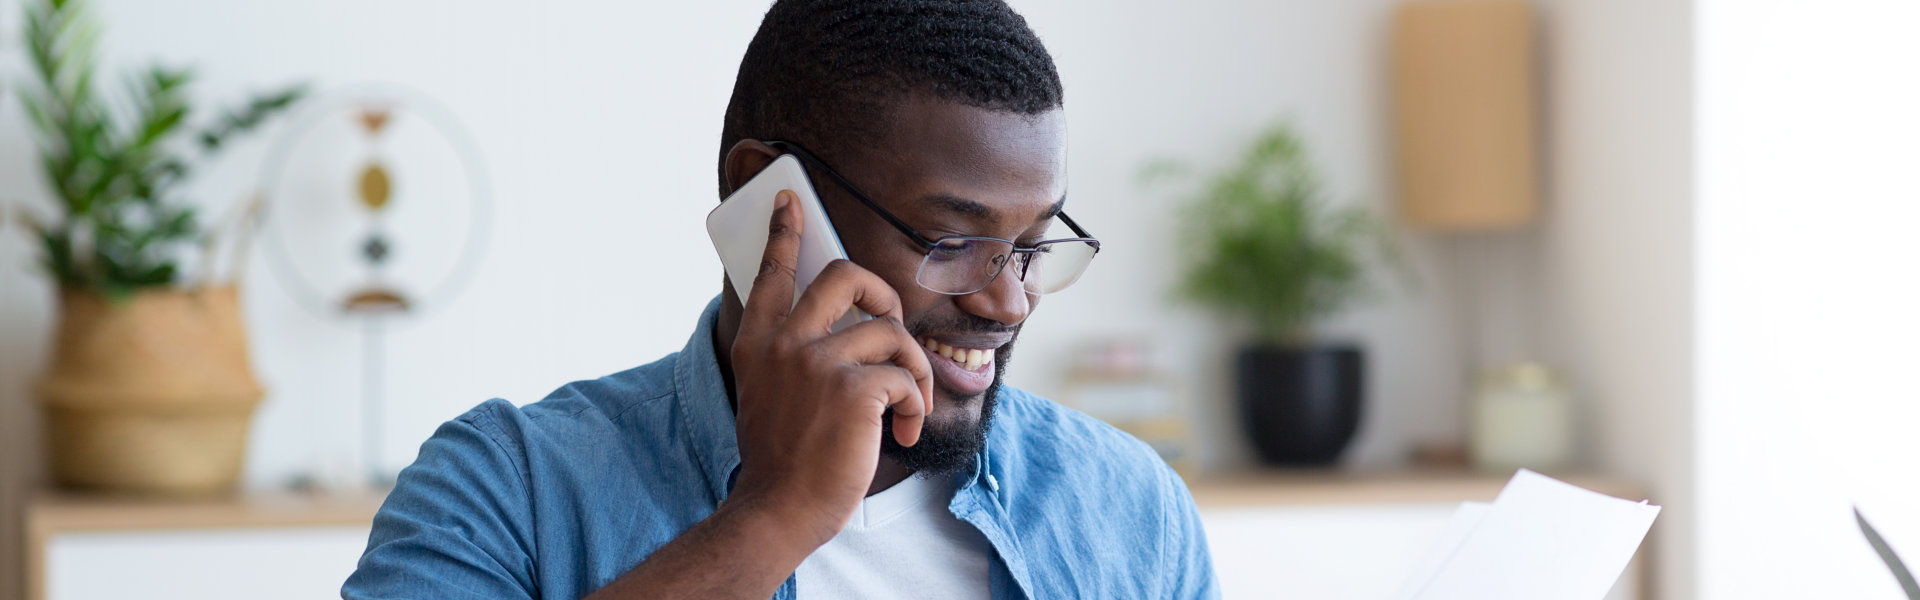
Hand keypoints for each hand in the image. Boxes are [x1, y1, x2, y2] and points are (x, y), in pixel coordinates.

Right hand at [724, 190, 934, 549]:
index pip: (770, 274)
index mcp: (758, 344)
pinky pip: (905, 377)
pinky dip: (914, 405)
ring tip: (907, 406)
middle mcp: (784, 344)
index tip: (789, 201)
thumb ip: (790, 357)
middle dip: (883, 293)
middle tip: (892, 324)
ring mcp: (817, 363)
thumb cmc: (783, 459)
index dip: (783, 234)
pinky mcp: (855, 389)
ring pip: (891, 331)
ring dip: (912, 370)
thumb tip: (839, 330)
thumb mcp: (768, 395)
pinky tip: (902, 432)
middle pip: (846, 276)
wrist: (779, 510)